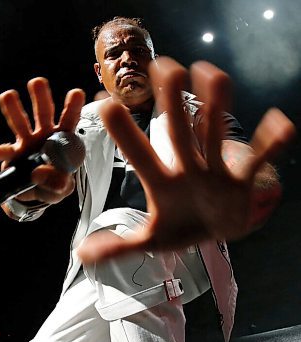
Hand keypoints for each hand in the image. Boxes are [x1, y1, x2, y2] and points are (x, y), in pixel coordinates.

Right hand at [0, 77, 84, 204]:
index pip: (70, 121)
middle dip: (41, 98)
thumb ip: (57, 183)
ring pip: (21, 123)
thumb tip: (38, 173)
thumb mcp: (61, 187)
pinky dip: (0, 152)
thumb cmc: (55, 183)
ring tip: (8, 95)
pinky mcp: (13, 154)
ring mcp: (27, 142)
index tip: (76, 93)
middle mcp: (45, 136)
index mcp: (64, 140)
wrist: (37, 191)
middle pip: (44, 113)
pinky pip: (6, 151)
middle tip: (37, 82)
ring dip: (14, 108)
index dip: (72, 107)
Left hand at [78, 57, 295, 263]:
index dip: (123, 132)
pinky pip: (258, 160)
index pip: (139, 155)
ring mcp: (215, 172)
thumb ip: (118, 247)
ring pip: (214, 136)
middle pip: (179, 134)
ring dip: (215, 108)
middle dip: (173, 103)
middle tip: (164, 67)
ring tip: (212, 75)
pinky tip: (281, 125)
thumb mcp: (150, 240)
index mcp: (161, 182)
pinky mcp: (241, 180)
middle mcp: (187, 169)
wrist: (215, 230)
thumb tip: (81, 253)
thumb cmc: (181, 228)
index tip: (106, 104)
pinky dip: (269, 143)